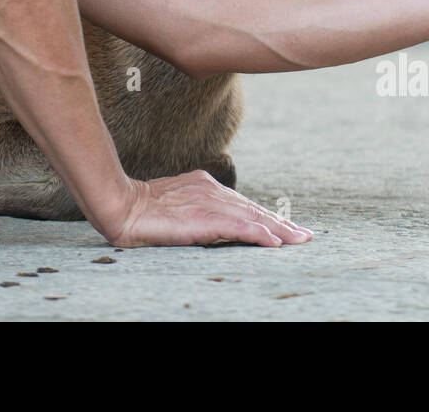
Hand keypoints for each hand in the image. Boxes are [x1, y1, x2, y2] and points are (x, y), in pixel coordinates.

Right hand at [103, 171, 313, 247]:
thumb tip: (212, 224)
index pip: (243, 204)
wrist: (122, 206)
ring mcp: (210, 202)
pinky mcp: (205, 217)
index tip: (287, 228)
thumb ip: (197, 210)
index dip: (266, 216)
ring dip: (279, 230)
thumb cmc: (143, 211)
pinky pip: (240, 226)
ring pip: (252, 216)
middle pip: (254, 209)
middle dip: (282, 223)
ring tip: (298, 241)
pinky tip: (275, 243)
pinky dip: (260, 234)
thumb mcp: (177, 206)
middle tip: (305, 236)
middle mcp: (212, 190)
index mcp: (205, 185)